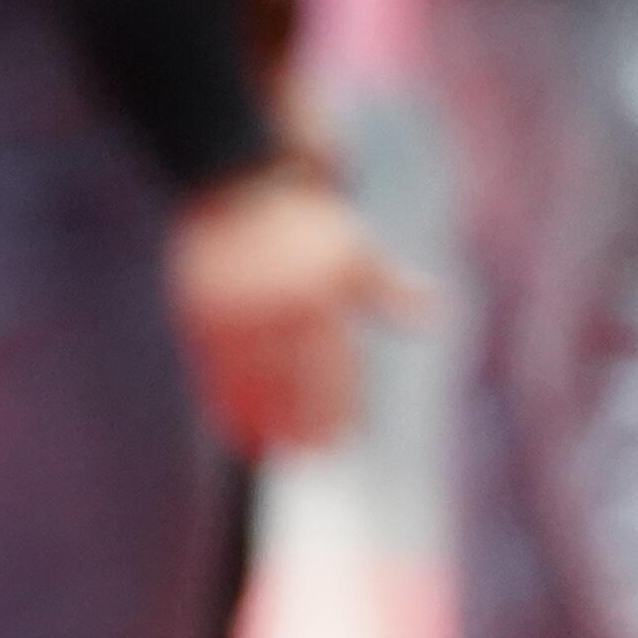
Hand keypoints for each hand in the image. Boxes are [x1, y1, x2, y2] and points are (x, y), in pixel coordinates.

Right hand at [169, 162, 412, 455]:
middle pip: (292, 382)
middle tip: (310, 457)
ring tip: (269, 452)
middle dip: (302, 424)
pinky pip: (214, 368)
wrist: (240, 181)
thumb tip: (434, 314)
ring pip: (250, 380)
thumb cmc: (305, 219)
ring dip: (260, 421)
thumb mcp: (355, 249)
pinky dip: (223, 400)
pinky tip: (232, 424)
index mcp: (321, 295)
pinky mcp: (203, 310)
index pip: (333, 368)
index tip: (341, 440)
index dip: (337, 409)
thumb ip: (389, 288)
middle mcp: (280, 306)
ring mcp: (239, 310)